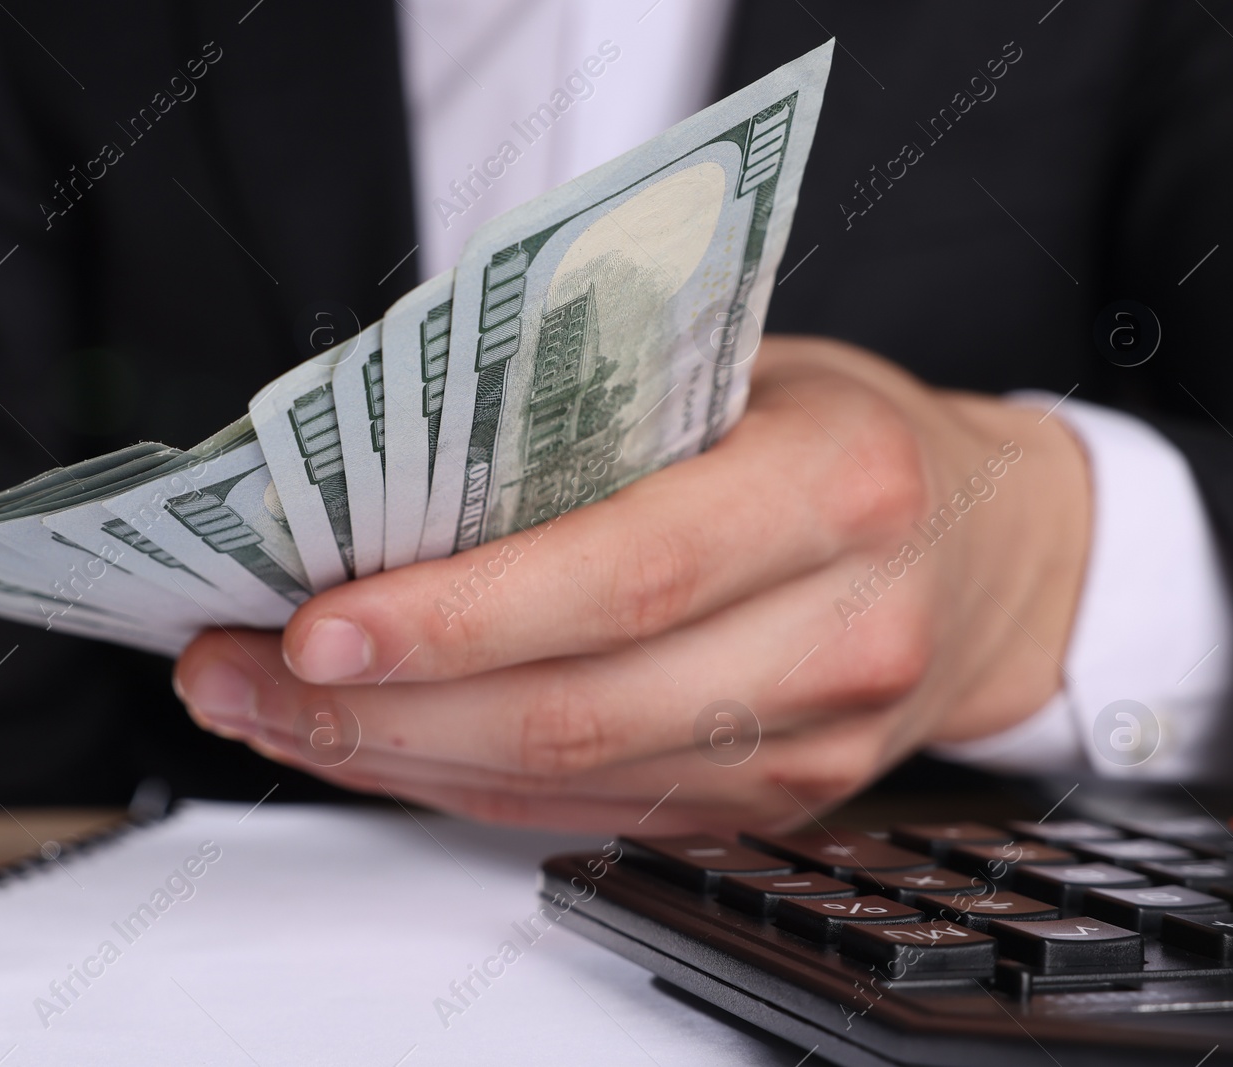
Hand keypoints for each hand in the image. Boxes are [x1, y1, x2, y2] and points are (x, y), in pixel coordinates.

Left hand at [173, 336, 1090, 832]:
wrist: (995, 553)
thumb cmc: (855, 434)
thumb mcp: (744, 365)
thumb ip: (591, 406)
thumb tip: (389, 457)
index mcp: (836, 493)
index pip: (623, 575)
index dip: (458, 615)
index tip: (316, 619)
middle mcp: (837, 636)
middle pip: (571, 711)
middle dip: (376, 706)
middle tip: (237, 669)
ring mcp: (805, 746)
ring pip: (562, 784)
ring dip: (390, 754)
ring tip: (267, 706)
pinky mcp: (767, 807)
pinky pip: (582, 814)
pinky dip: (456, 784)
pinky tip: (371, 744)